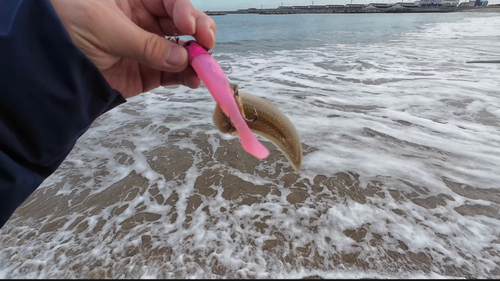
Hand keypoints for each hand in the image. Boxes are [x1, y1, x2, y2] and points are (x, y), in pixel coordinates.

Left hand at [50, 0, 216, 97]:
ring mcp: (147, 47)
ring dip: (196, 58)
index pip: (170, 0)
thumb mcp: (103, 27)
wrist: (43, 64)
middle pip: (182, 23)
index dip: (185, 10)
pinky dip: (185, 77)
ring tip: (203, 68)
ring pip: (182, 50)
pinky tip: (193, 79)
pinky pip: (172, 74)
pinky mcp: (146, 72)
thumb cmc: (64, 28)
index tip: (189, 25)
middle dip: (198, 33)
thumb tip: (181, 58)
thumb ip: (144, 43)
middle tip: (206, 45)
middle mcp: (144, 20)